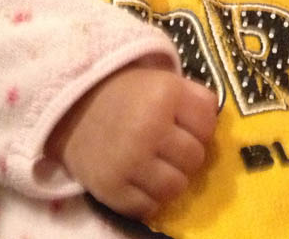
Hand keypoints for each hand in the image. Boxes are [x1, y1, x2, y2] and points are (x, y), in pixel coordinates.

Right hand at [45, 62, 218, 221]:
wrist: (71, 108)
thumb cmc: (126, 94)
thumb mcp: (162, 81)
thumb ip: (193, 100)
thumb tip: (217, 129)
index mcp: (165, 94)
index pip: (208, 124)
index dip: (200, 127)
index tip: (185, 125)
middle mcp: (149, 128)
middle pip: (195, 159)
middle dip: (186, 154)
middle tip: (170, 148)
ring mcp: (129, 161)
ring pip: (176, 187)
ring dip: (171, 179)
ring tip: (157, 167)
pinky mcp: (111, 189)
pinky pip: (149, 207)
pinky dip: (149, 198)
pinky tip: (140, 180)